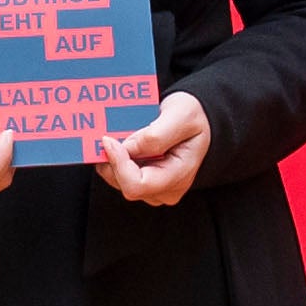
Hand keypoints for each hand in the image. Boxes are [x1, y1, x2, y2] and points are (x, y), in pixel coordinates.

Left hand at [92, 92, 213, 205]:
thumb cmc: (193, 118)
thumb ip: (156, 135)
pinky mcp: (142, 182)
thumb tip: (126, 148)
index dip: (119, 164)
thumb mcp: (182, 116)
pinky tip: (118, 140)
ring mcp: (153, 189)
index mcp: (178, 176)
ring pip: (116, 179)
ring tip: (117, 133)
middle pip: (123, 183)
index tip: (109, 140)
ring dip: (110, 156)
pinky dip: (113, 157)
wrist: (196, 121)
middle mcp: (165, 189)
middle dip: (112, 158)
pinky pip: (117, 174)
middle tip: (109, 132)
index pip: (138, 185)